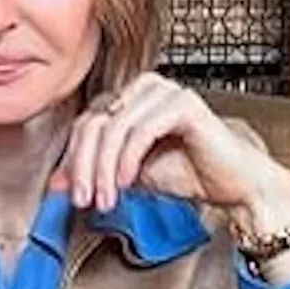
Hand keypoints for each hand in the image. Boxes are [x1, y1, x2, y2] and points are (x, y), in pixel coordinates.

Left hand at [53, 73, 289, 237]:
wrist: (234, 185)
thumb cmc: (188, 174)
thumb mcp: (127, 176)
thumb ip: (94, 173)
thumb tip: (55, 185)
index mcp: (129, 98)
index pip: (85, 124)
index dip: (73, 161)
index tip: (69, 195)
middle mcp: (144, 88)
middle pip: (94, 124)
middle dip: (85, 168)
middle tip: (84, 201)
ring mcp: (165, 91)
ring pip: (114, 128)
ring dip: (104, 169)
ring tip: (106, 198)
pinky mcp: (184, 103)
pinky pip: (142, 130)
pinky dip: (128, 159)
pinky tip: (127, 183)